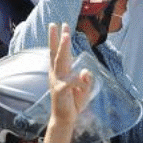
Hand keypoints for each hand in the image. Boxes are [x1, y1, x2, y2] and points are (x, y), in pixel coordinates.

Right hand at [43, 23, 91, 142]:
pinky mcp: (60, 89)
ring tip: (66, 35)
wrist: (64, 119)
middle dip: (58, 38)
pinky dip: (79, 80)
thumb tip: (85, 70)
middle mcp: (57, 73)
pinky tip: (84, 77)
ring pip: (60, 60)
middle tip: (57, 24)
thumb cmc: (73, 102)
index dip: (60, 39)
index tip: (62, 25)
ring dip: (64, 47)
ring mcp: (57, 80)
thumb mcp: (84, 89)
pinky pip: (71, 81)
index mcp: (61, 71)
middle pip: (57, 52)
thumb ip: (85, 79)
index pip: (59, 52)